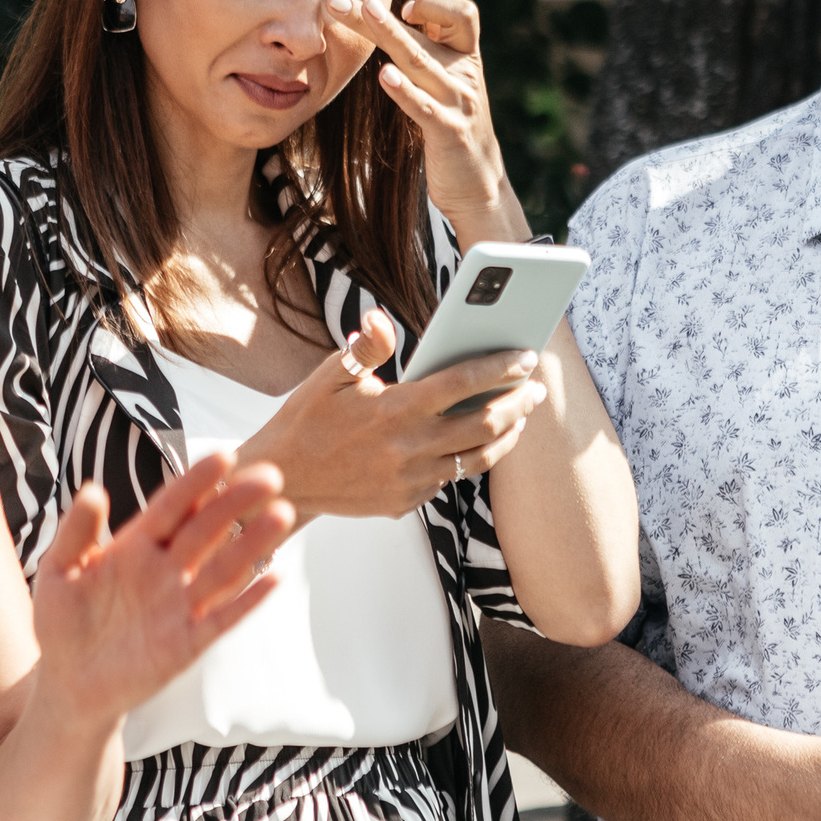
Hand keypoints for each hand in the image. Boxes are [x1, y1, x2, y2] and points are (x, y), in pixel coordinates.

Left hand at [30, 454, 294, 729]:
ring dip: (252, 544)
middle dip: (236, 502)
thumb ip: (75, 533)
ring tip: (281, 515)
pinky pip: (224, 617)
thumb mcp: (58, 573)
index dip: (196, 482)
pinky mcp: (188, 643)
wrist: (68, 685)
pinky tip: (274, 577)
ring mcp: (180, 605)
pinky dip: (249, 599)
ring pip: (223, 568)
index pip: (172, 506)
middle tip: (269, 474)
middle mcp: (165, 570)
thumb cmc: (62, 624)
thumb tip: (93, 488)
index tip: (223, 455)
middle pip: (206, 529)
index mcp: (135, 546)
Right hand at [240, 310, 546, 523]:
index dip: (500, 367)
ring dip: (506, 435)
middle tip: (536, 389)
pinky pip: (452, 479)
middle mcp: (409, 446)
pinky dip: (473, 459)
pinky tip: (481, 442)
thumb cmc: (307, 419)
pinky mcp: (406, 501)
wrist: (284, 480)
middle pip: (484, 423)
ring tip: (519, 418)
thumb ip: (365, 347)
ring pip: (478, 458)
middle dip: (518, 403)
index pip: (462, 382)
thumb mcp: (330, 375)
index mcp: (394, 408)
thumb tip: (380, 318)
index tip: (526, 355)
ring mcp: (410, 479)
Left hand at [330, 0, 524, 240]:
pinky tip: (384, 76)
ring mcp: (458, 101)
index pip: (461, 12)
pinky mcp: (449, 131)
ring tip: (364, 12)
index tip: (404, 6)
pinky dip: (405, 91)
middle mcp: (464, 73)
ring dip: (389, 33)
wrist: (478, 182)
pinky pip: (423, 108)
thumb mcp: (456, 75)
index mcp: (467, 56)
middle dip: (379, 13)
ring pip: (418, 61)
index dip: (434, 2)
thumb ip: (449, 35)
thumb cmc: (458, 122)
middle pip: (424, 32)